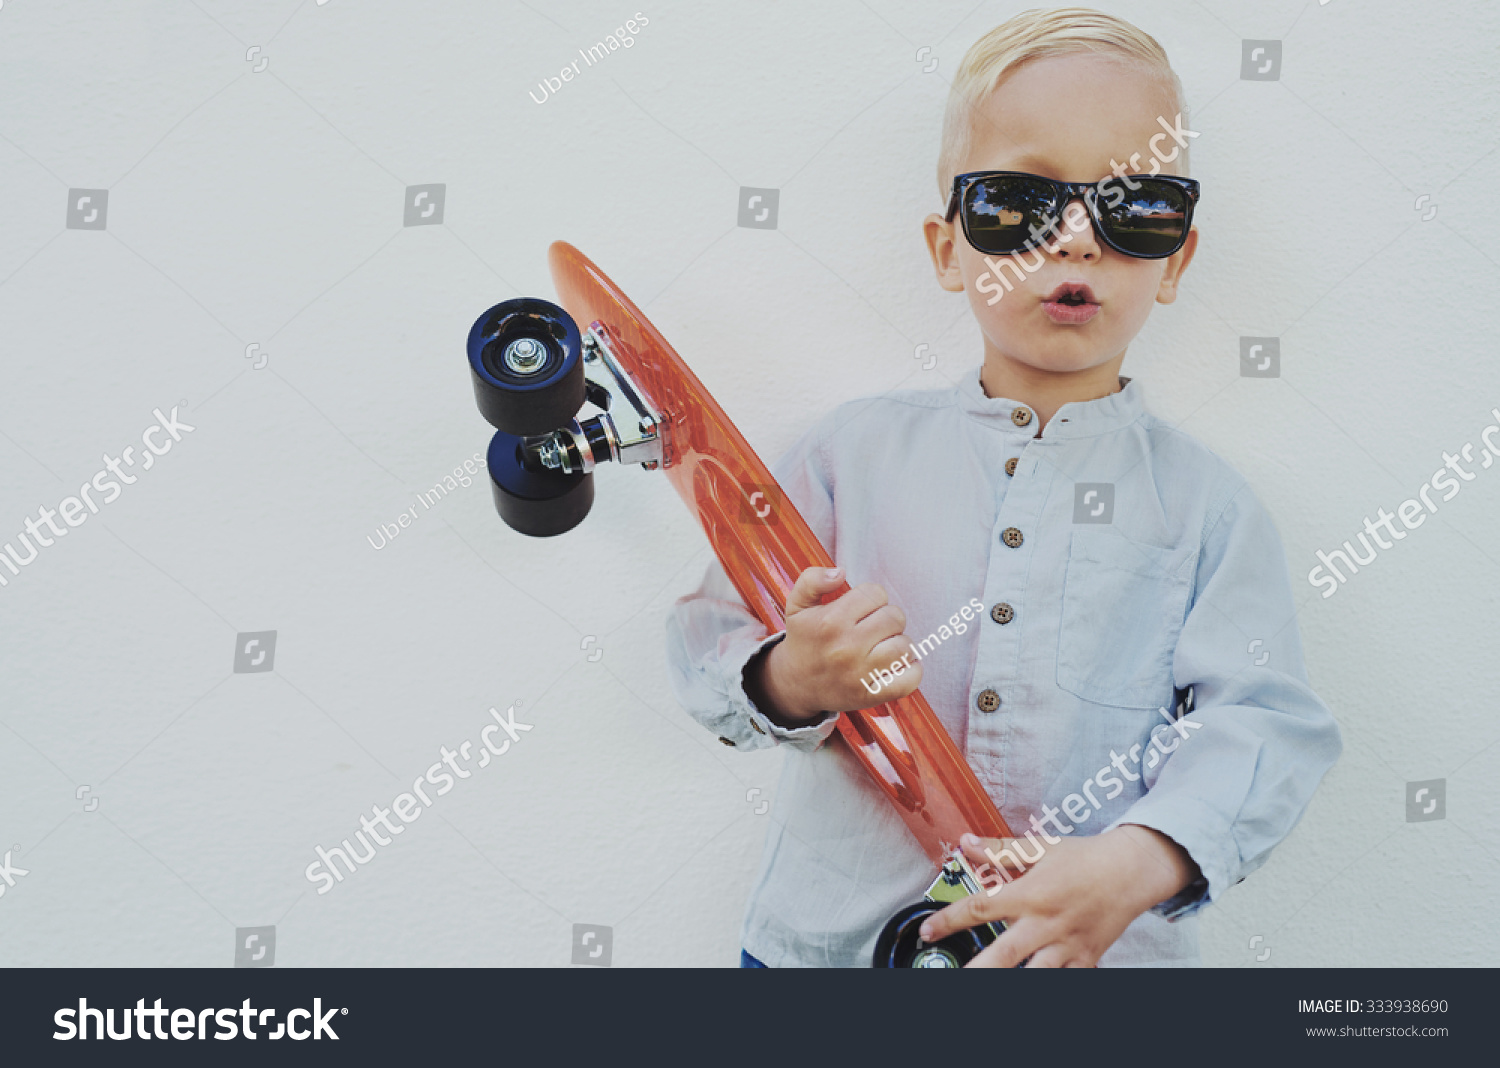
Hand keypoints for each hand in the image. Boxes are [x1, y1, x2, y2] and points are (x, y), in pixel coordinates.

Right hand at [743, 566, 921, 723]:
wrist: (796, 684)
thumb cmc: (804, 640)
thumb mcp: (797, 605)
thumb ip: (812, 580)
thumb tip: (840, 572)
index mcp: (830, 622)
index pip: (875, 594)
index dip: (871, 598)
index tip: (861, 609)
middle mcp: (847, 647)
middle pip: (894, 617)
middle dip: (886, 619)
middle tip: (871, 628)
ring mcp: (861, 674)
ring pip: (905, 646)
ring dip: (898, 643)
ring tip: (881, 646)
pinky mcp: (872, 695)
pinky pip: (910, 678)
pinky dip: (911, 670)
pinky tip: (894, 665)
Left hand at [918, 826, 1201, 967]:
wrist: (1132, 871)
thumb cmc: (1084, 858)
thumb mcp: (1040, 848)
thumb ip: (999, 850)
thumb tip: (966, 843)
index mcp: (1031, 893)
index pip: (981, 907)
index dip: (950, 920)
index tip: (928, 931)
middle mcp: (1046, 923)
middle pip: (1004, 954)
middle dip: (977, 970)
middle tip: (953, 975)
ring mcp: (1067, 945)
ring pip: (1034, 975)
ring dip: (1012, 980)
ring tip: (987, 983)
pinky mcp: (1086, 960)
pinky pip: (1063, 980)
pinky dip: (1047, 980)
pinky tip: (1031, 977)